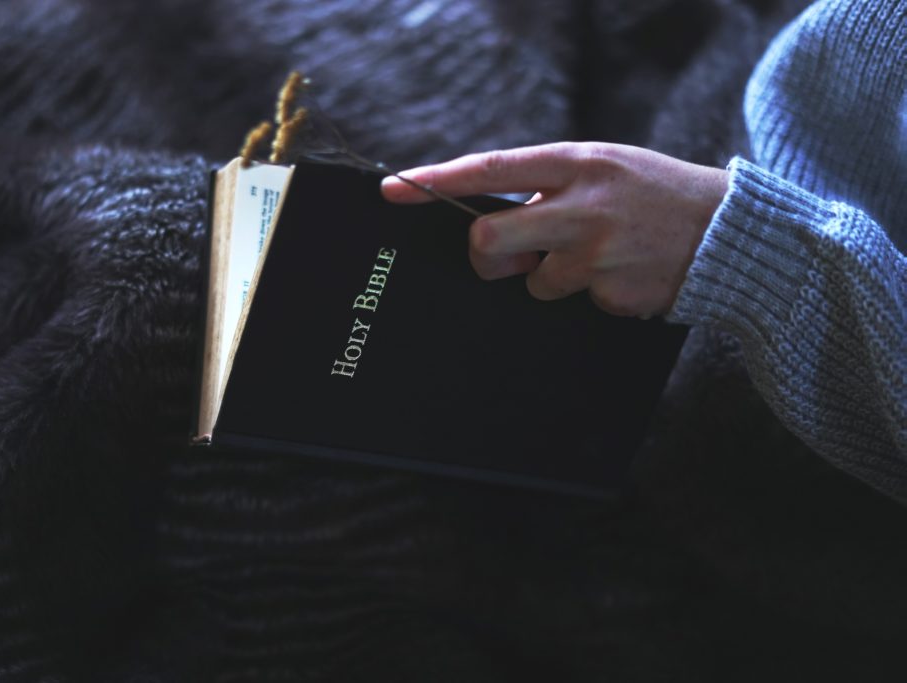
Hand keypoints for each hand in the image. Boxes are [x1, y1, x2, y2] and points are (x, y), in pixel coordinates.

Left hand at [381, 142, 728, 317]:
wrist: (728, 232)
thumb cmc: (654, 195)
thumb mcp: (605, 168)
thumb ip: (549, 186)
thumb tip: (493, 223)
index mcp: (577, 163)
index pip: (490, 169)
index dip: (436, 181)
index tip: (394, 188)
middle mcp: (581, 206)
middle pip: (490, 238)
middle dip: (487, 255)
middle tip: (505, 257)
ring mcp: (595, 253)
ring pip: (534, 281)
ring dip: (553, 277)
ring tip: (599, 257)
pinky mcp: (610, 293)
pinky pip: (574, 301)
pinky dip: (590, 293)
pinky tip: (622, 274)